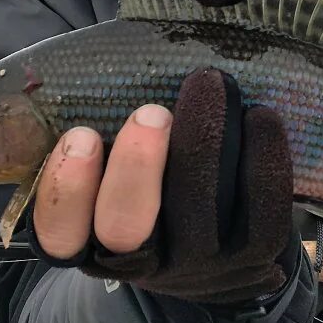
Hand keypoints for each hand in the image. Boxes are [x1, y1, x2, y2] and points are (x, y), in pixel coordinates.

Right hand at [30, 69, 295, 304]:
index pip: (60, 233)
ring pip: (195, 216)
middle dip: (136, 169)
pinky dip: (262, 163)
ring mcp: (195, 265)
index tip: (80, 135)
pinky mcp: (250, 259)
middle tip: (151, 114)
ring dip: (202, 147)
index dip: (66, 190)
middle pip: (124, 227)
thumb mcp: (116, 163)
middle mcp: (137, 259)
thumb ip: (105, 126)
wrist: (226, 241)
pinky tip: (260, 116)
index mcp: (90, 238)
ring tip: (209, 85)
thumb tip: (111, 57)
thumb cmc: (155, 178)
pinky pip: (260, 218)